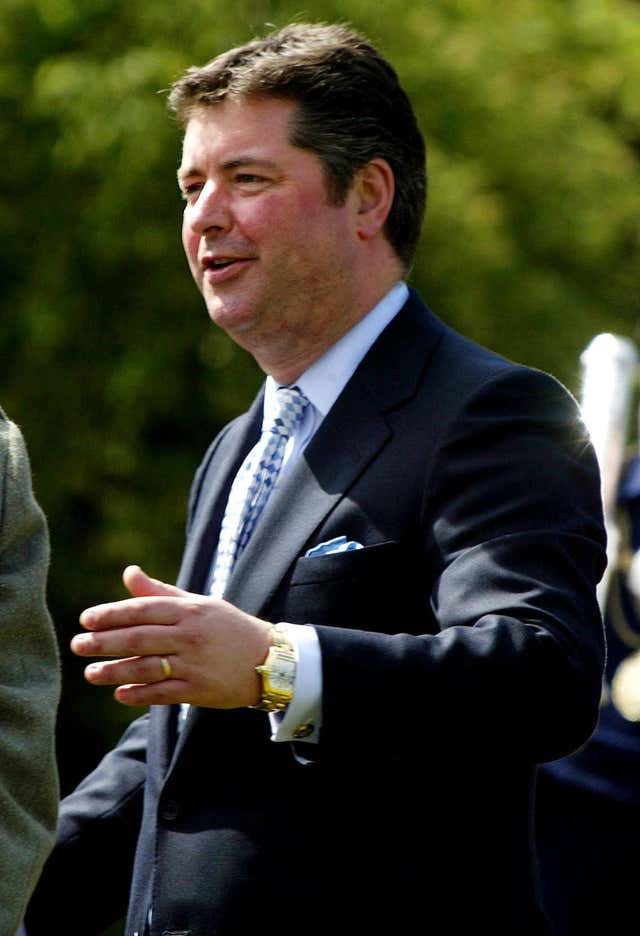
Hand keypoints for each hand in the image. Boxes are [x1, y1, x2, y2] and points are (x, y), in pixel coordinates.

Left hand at [72, 565, 271, 707]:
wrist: (269, 659)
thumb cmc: (228, 627)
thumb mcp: (199, 604)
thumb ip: (162, 592)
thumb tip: (130, 573)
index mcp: (189, 611)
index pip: (142, 610)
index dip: (112, 614)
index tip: (86, 619)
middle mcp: (190, 636)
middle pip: (138, 638)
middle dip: (104, 643)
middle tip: (78, 645)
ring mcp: (194, 664)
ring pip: (146, 668)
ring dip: (114, 671)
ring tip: (91, 673)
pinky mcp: (199, 690)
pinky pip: (163, 693)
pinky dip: (139, 694)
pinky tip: (119, 693)